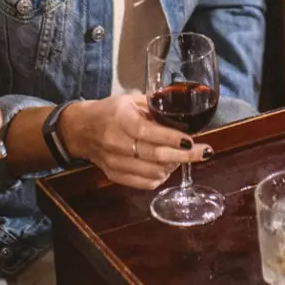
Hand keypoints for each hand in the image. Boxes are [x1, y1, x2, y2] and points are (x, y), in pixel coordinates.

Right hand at [59, 93, 206, 191]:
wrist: (81, 130)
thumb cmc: (109, 111)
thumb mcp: (130, 101)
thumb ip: (155, 107)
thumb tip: (184, 113)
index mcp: (121, 120)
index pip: (149, 132)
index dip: (172, 138)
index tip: (191, 140)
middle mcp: (116, 143)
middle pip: (155, 156)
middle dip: (184, 155)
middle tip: (204, 152)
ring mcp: (115, 163)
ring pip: (153, 172)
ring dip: (174, 166)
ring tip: (182, 156)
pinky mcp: (115, 176)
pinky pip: (144, 184)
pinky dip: (161, 177)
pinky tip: (167, 167)